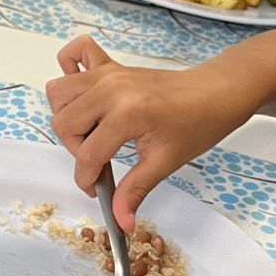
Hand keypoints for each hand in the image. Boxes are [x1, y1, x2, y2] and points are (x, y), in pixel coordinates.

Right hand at [47, 36, 253, 230]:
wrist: (216, 93)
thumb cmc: (197, 124)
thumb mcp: (165, 162)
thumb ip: (135, 190)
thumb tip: (121, 221)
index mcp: (126, 113)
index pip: (87, 153)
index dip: (87, 179)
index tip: (97, 189)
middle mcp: (110, 88)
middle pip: (64, 122)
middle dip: (75, 148)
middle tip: (100, 159)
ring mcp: (108, 73)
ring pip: (59, 92)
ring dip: (68, 116)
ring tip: (93, 131)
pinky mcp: (110, 65)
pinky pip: (74, 54)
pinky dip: (69, 69)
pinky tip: (85, 94)